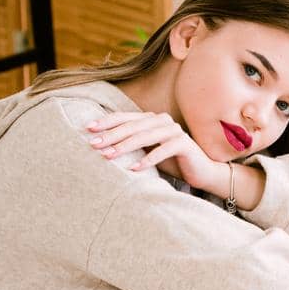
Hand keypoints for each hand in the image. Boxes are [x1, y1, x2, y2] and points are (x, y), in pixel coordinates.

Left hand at [85, 111, 221, 191]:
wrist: (201, 171)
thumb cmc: (170, 162)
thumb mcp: (146, 151)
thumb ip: (131, 145)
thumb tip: (101, 145)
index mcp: (150, 119)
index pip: (124, 118)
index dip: (106, 122)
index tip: (88, 129)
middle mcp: (161, 121)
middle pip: (132, 126)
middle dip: (111, 135)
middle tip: (94, 144)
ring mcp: (173, 131)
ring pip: (145, 136)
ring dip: (125, 147)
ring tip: (109, 156)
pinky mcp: (184, 144)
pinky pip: (163, 150)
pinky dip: (148, 160)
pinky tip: (134, 169)